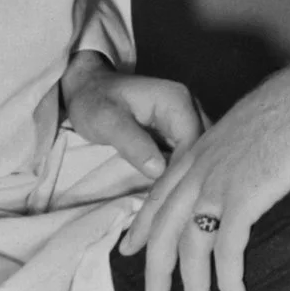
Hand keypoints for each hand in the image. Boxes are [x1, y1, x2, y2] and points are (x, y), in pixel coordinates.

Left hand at [60, 51, 204, 186]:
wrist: (86, 88)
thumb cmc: (94, 103)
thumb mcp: (107, 122)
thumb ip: (133, 144)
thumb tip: (160, 171)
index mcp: (176, 100)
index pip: (194, 141)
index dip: (183, 170)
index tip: (167, 196)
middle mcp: (189, 106)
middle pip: (202, 147)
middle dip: (189, 174)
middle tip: (170, 202)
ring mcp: (185, 118)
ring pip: (198, 152)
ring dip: (186, 174)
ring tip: (170, 199)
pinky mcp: (177, 130)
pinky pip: (187, 152)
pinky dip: (179, 169)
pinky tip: (169, 188)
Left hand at [124, 72, 289, 290]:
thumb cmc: (289, 107)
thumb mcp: (245, 126)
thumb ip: (232, 150)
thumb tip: (240, 164)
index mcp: (197, 152)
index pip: (158, 196)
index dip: (142, 227)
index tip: (129, 249)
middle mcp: (198, 172)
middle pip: (165, 232)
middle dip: (156, 273)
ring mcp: (217, 187)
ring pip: (192, 250)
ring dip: (195, 290)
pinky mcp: (242, 200)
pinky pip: (228, 251)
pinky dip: (228, 280)